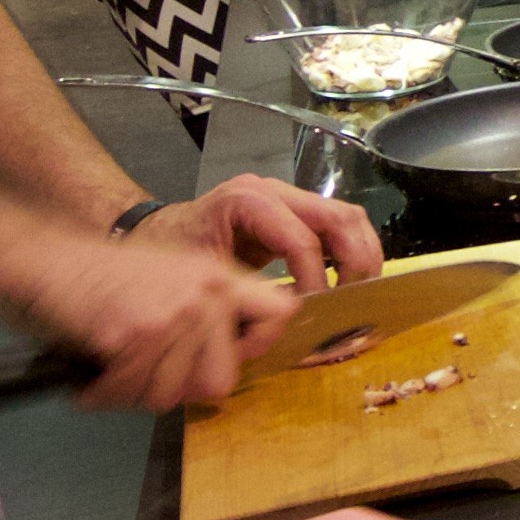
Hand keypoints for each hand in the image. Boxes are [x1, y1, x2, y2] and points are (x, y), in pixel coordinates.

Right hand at [2, 230, 292, 407]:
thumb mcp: (173, 277)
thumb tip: (229, 368)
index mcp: (218, 276)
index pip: (279, 314)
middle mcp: (203, 294)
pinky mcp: (135, 335)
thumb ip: (208, 314)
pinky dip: (106, 393)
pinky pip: (131, 392)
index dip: (260, 346)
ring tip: (115, 368)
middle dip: (179, 388)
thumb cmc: (102, 276)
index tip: (234, 358)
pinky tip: (95, 374)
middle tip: (146, 374)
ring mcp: (171, 315)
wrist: (48, 260)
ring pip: (171, 394)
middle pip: (220, 380)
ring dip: (135, 392)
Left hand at [143, 177, 382, 289]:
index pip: (301, 240)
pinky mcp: (295, 211)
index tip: (315, 312)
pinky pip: (338, 224)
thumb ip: (242, 299)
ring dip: (362, 256)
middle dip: (355, 263)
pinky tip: (347, 282)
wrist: (157, 231)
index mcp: (247, 201)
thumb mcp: (201, 279)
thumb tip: (285, 328)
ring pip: (348, 217)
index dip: (315, 280)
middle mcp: (274, 191)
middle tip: (353, 302)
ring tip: (358, 294)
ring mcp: (288, 197)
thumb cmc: (172, 253)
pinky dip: (352, 252)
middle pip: (339, 218)